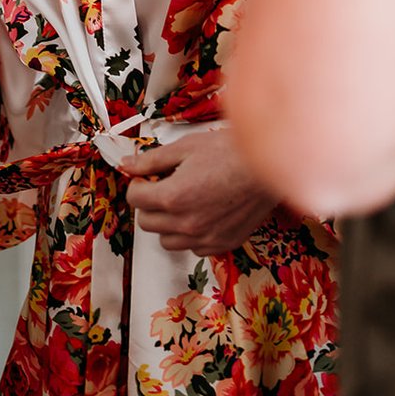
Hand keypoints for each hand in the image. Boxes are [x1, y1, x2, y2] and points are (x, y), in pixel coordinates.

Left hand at [123, 127, 276, 254]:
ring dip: (168, 223)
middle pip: (147, 222)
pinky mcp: (223, 244)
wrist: (267, 164)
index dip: (139, 184)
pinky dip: (192, 234)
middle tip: (166, 185)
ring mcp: (205, 238)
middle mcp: (186, 224)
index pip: (134, 199)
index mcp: (172, 197)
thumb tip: (126, 165)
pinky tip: (203, 213)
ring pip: (167, 241)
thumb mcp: (185, 147)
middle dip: (150, 203)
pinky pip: (194, 248)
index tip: (148, 177)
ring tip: (184, 201)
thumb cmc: (229, 151)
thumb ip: (151, 160)